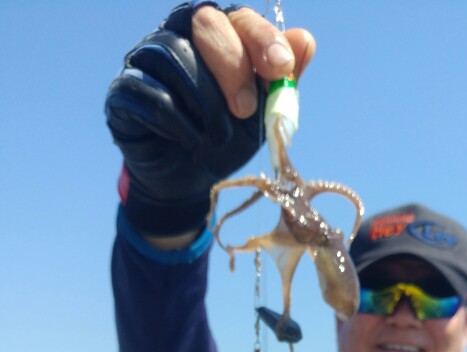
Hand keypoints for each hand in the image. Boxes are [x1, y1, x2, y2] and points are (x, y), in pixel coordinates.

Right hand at [105, 2, 314, 238]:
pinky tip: (191, 140)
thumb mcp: (260, 114)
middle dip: (234, 66)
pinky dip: (177, 121)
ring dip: (206, 100)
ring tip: (219, 136)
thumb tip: (304, 40)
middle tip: (247, 110)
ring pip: (176, 56)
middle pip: (206, 22)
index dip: (261, 37)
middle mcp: (178, 35)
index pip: (238, 18)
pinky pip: (152, 93)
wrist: (188, 181)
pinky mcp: (124, 91)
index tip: (281, 67)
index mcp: (216, 35)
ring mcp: (147, 59)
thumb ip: (278, 80)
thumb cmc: (224, 139)